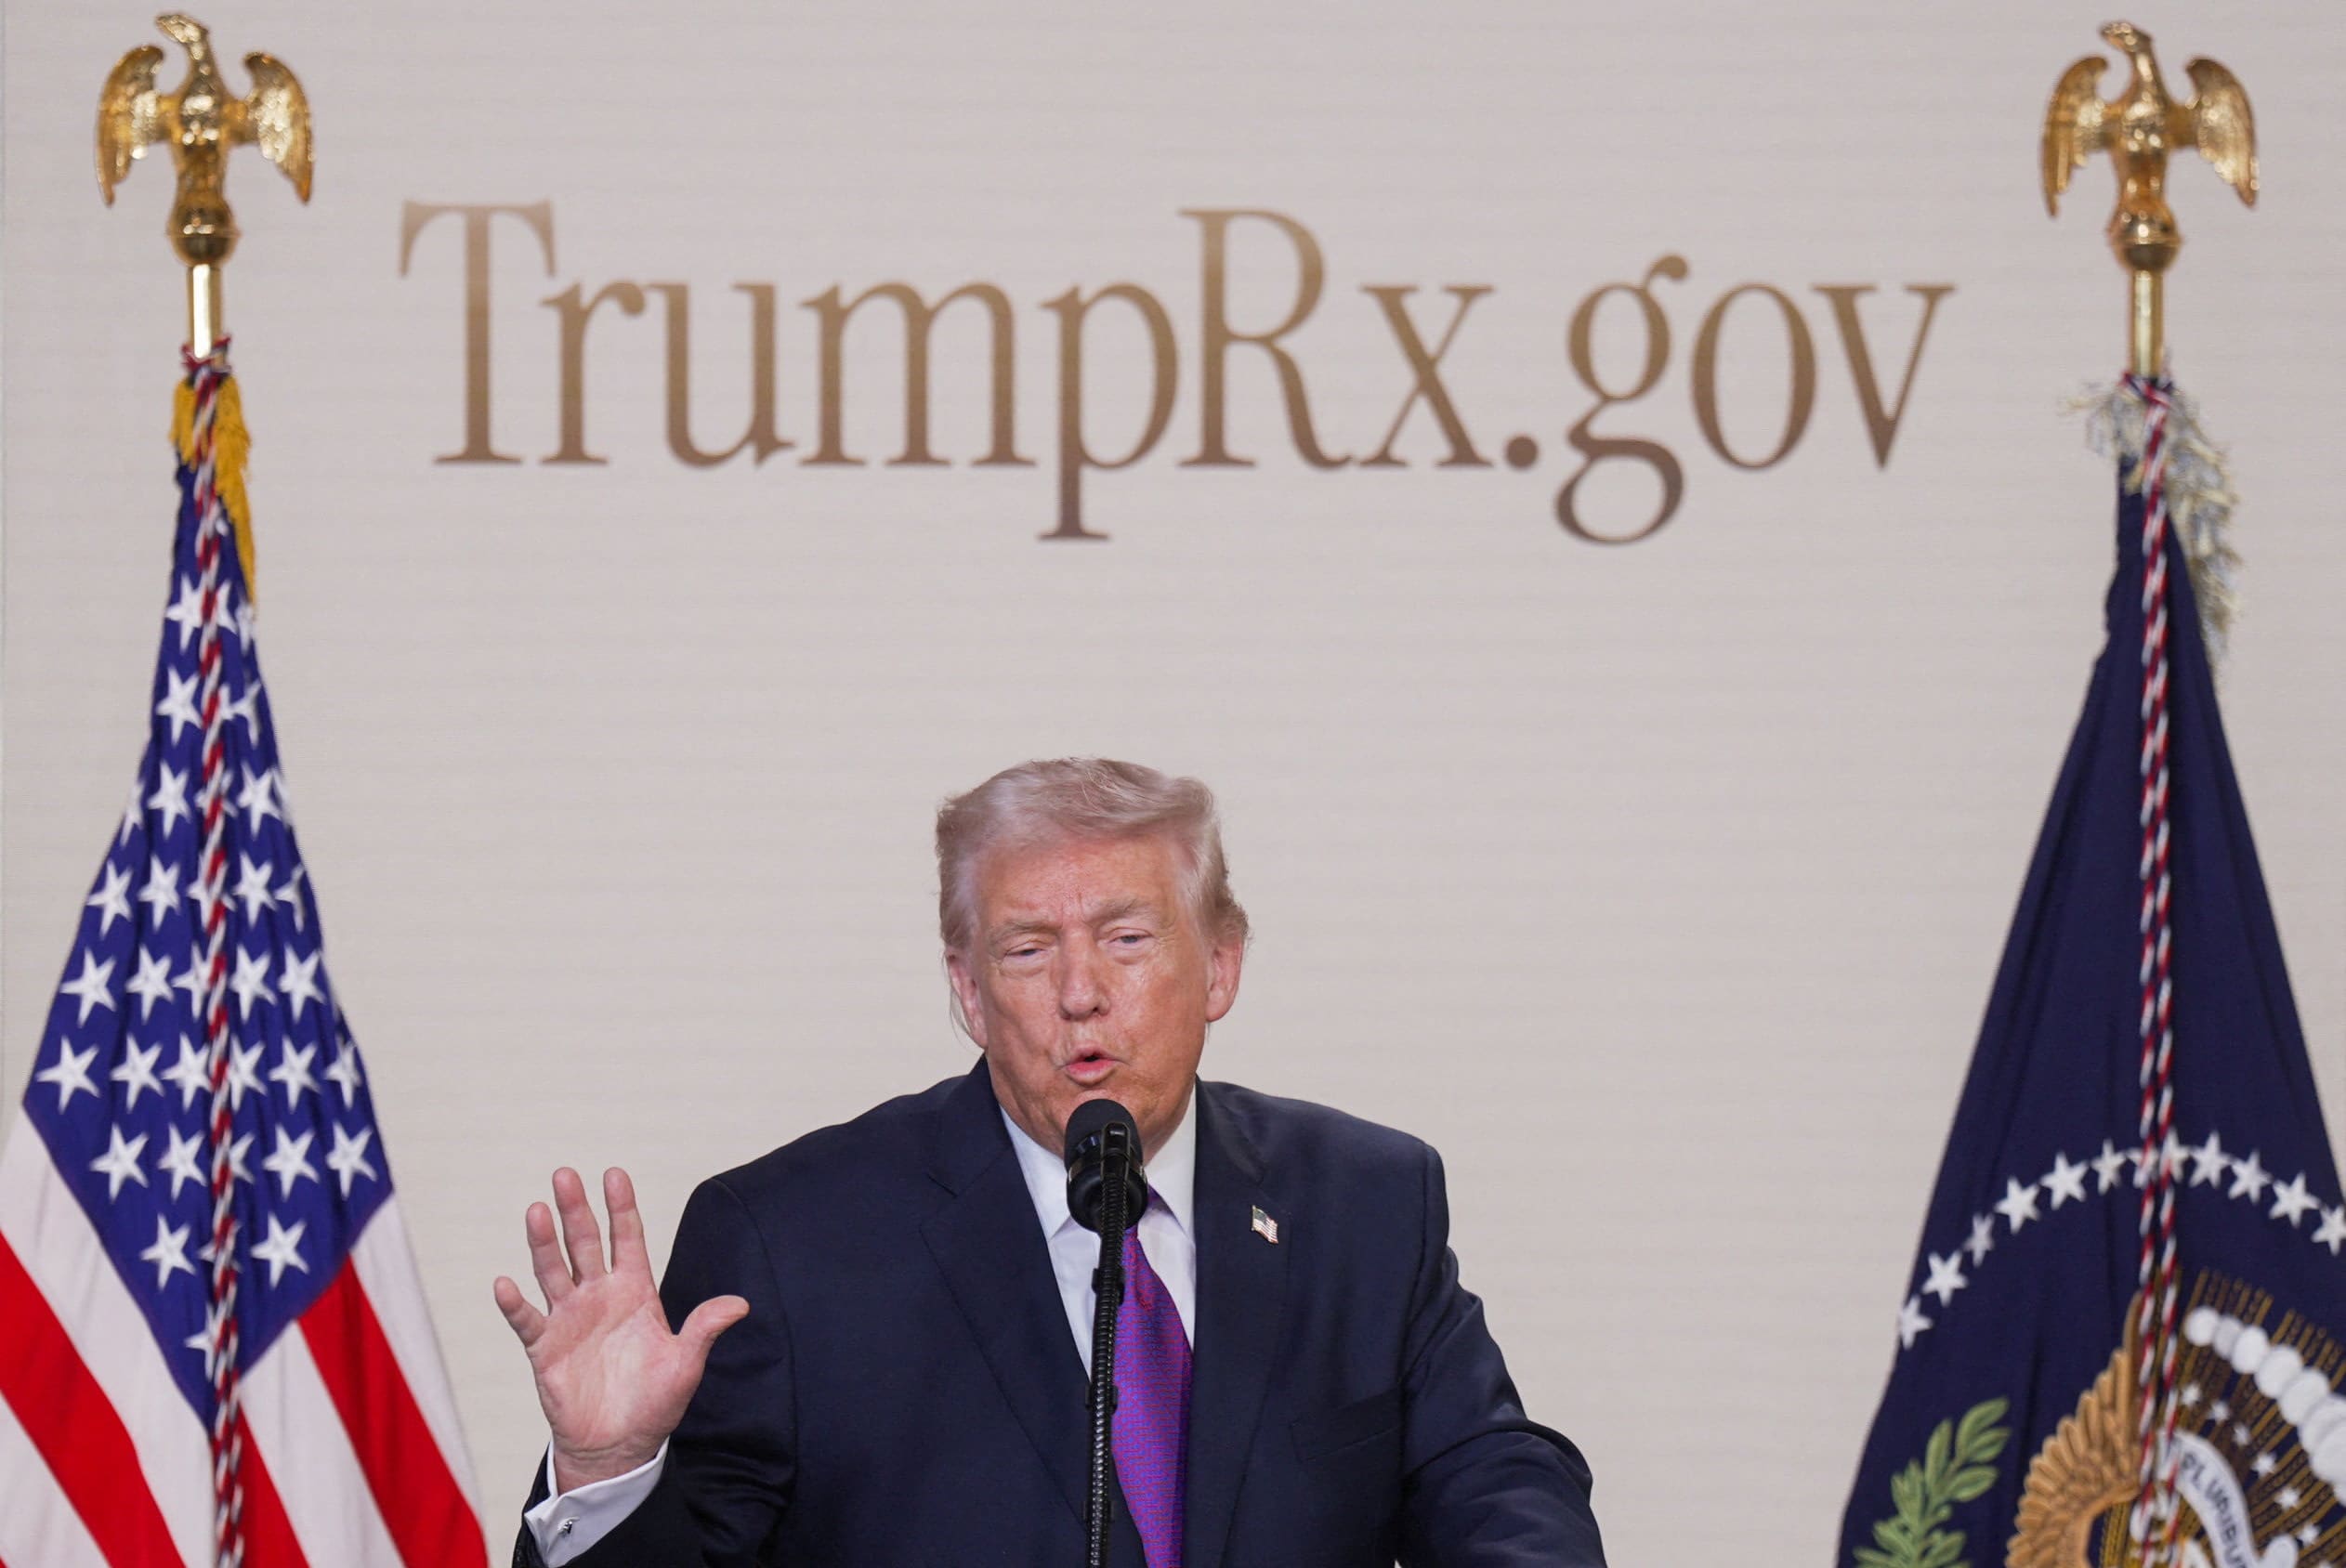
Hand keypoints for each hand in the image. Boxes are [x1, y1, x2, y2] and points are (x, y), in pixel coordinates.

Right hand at [493, 1167, 748, 1492]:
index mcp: (635, 1292)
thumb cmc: (654, 1402)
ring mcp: (569, 1319)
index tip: (615, 1174)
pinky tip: (507, 1284)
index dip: (622, 1208)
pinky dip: (515, 1303)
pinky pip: (527, 1320)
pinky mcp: (544, 1347)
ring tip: (537, 1211)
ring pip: (553, 1270)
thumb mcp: (686, 1364)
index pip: (627, 1239)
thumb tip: (741, 1304)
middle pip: (585, 1243)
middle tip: (565, 1175)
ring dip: (544, 1242)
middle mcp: (599, 1296)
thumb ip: (704, 1329)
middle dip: (576, 1210)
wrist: (618, 1445)